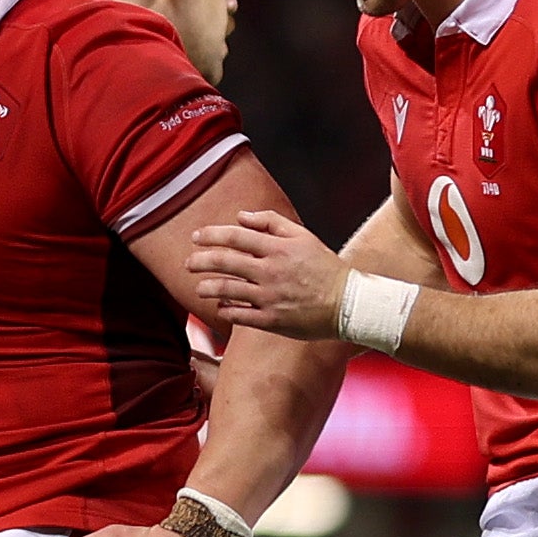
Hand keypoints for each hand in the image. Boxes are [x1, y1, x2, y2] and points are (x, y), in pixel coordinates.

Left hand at [186, 209, 349, 339]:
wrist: (348, 303)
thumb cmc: (325, 268)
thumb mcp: (303, 236)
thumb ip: (271, 223)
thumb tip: (240, 216)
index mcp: (277, 249)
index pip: (234, 236)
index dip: (210, 235)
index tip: (195, 237)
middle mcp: (270, 272)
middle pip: (224, 262)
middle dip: (200, 261)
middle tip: (189, 263)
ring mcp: (269, 297)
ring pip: (226, 290)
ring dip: (207, 287)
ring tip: (199, 287)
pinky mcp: (271, 321)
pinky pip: (239, 316)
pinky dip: (225, 311)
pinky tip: (220, 307)